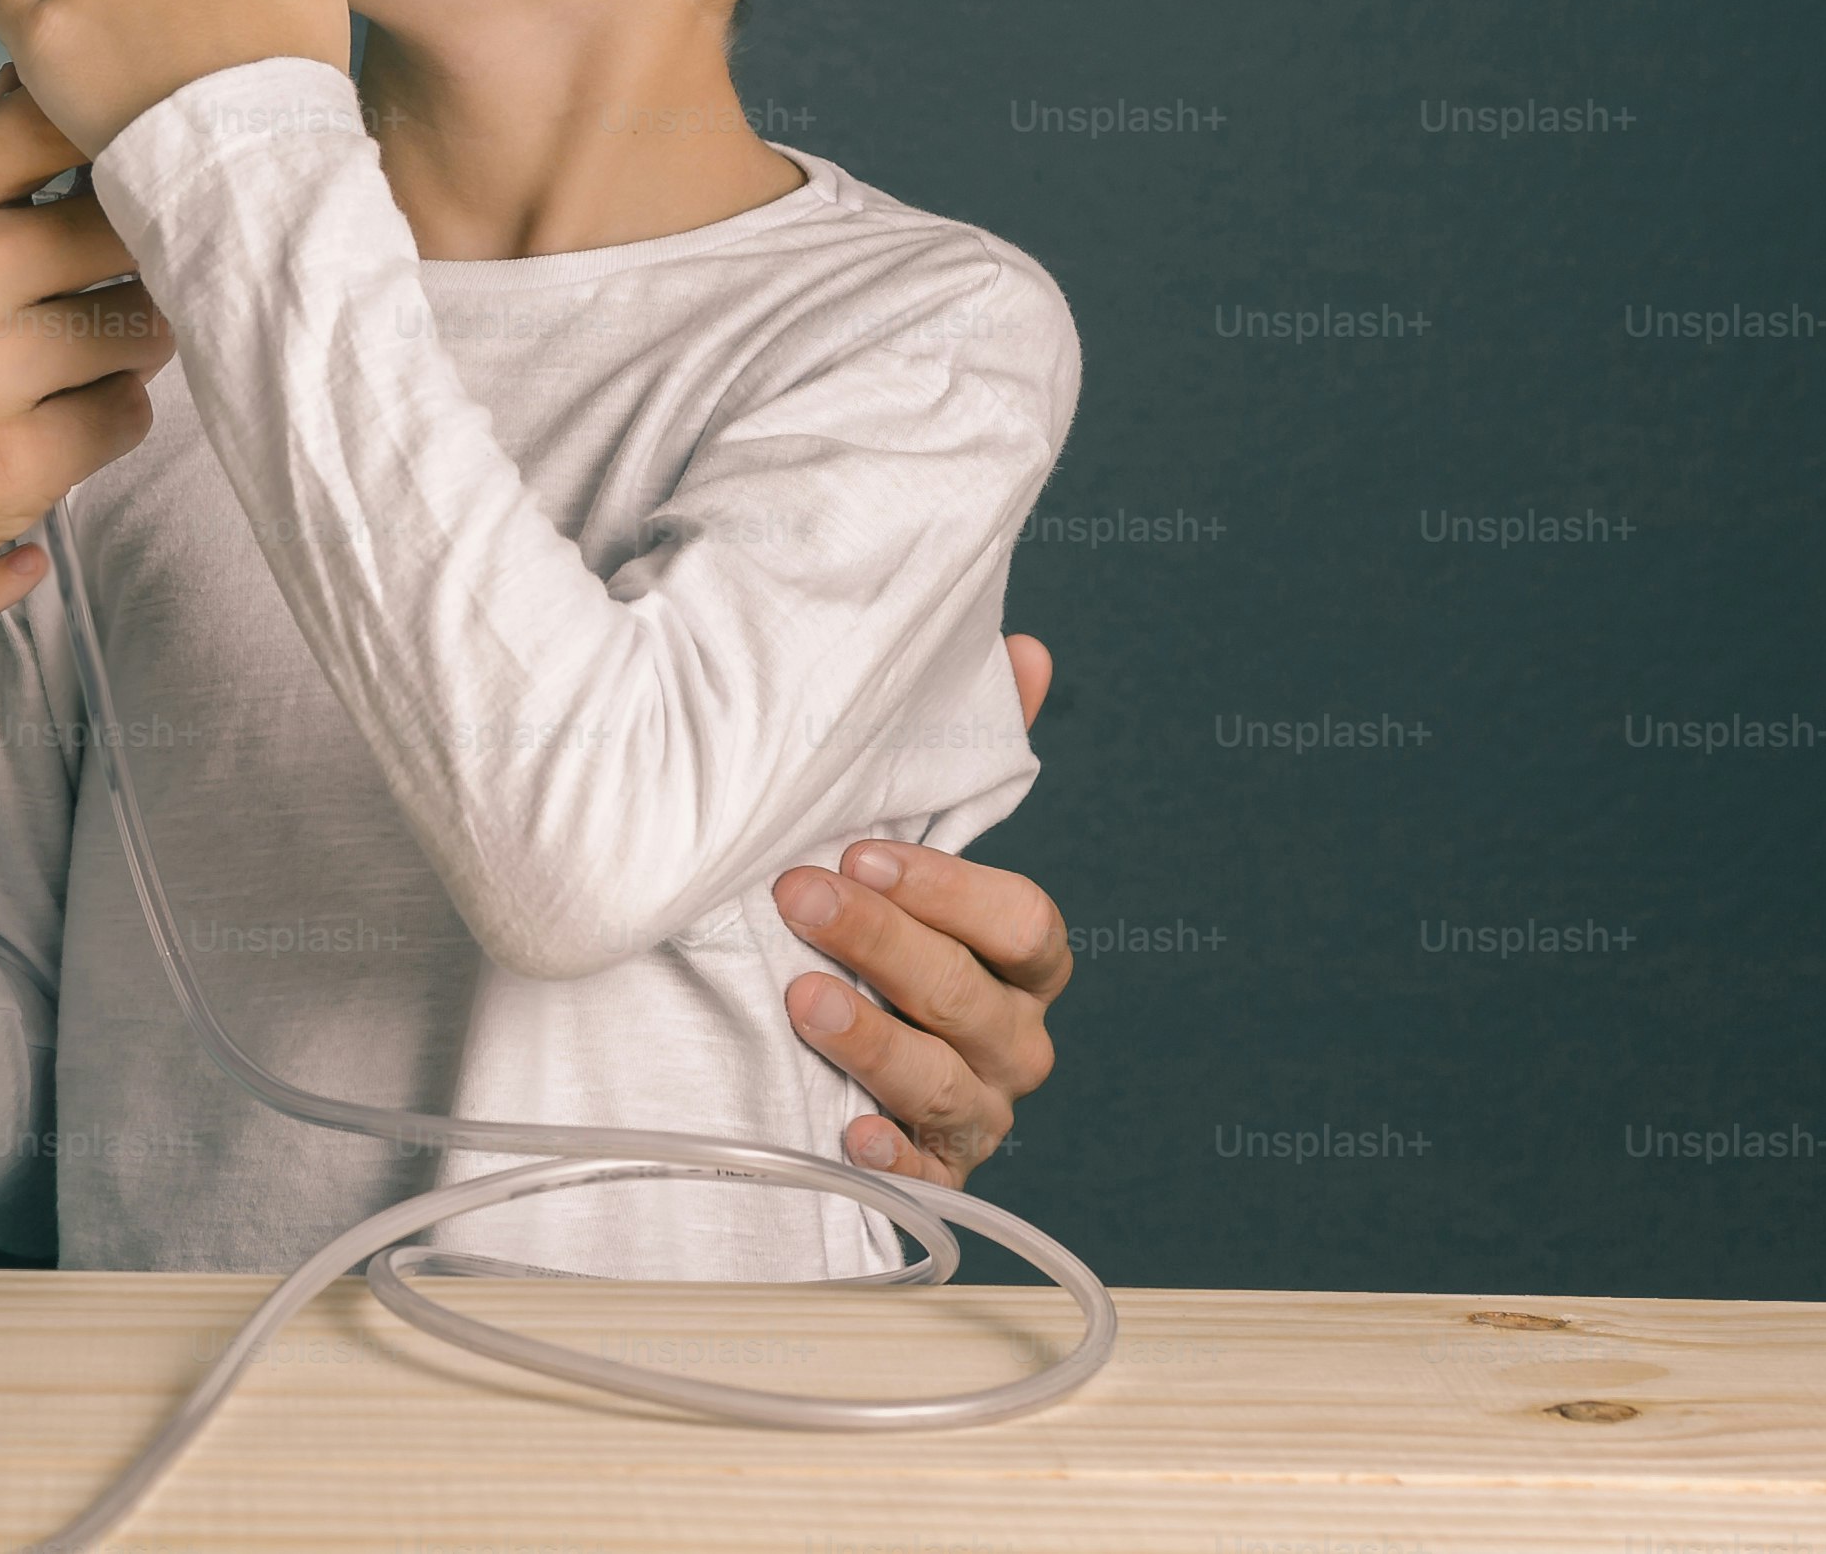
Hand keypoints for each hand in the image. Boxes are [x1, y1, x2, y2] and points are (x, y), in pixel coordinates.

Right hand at [0, 78, 172, 725]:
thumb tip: (33, 82)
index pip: (55, 118)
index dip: (107, 139)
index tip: (117, 169)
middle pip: (124, 223)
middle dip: (131, 258)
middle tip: (102, 290)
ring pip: (142, 323)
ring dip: (123, 348)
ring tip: (71, 367)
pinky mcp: (11, 467)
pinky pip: (125, 414)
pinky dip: (102, 423)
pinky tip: (49, 430)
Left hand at [772, 633, 1071, 1187]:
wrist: (810, 1030)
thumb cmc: (873, 919)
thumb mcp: (908, 835)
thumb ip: (971, 751)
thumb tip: (1026, 648)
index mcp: (1022, 957)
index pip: (1024, 924)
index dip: (948, 888)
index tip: (862, 849)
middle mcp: (1013, 1036)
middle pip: (973, 998)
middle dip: (886, 944)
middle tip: (799, 896)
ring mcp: (976, 1110)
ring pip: (948, 1083)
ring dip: (876, 1040)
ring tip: (802, 999)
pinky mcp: (927, 1171)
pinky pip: (922, 1176)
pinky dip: (888, 1153)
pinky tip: (842, 1126)